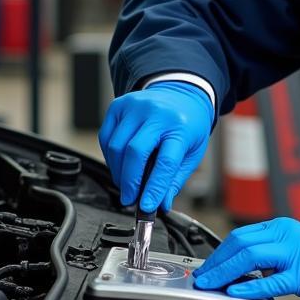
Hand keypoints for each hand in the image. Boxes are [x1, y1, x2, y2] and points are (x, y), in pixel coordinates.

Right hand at [98, 82, 212, 211]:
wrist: (181, 93)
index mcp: (180, 126)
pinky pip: (106, 138)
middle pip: (134, 152)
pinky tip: (120, 165)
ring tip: (128, 184)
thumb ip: (175, 179)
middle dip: (130, 182)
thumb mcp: (193, 152)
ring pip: (116, 146)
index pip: (166, 161)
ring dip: (119, 172)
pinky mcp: (118, 106)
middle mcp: (156, 113)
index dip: (154, 187)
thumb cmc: (188, 124)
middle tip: (130, 200)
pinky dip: (110, 157)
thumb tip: (160, 204)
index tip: (147, 206)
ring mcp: (135, 106)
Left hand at [191, 217, 299, 299]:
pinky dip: (250, 285)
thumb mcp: (296, 249)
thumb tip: (243, 271)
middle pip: (240, 242)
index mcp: (282, 228)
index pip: (241, 236)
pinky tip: (237, 292)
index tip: (206, 269)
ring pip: (250, 255)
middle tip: (201, 279)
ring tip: (211, 286)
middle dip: (215, 262)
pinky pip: (272, 278)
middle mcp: (286, 234)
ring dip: (225, 272)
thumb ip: (271, 256)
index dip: (219, 254)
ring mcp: (295, 252)